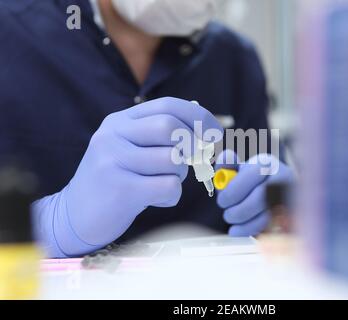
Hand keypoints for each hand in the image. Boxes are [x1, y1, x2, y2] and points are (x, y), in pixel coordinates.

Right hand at [33, 97, 222, 256]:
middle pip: (171, 127)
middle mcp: (113, 135)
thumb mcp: (130, 149)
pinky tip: (157, 199)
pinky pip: (169, 187)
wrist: (74, 215)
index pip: (168, 106)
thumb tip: (205, 128)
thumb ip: (160, 136)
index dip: (199, 117)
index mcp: (119, 121)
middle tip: (193, 161)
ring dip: (180, 175)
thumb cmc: (116, 180)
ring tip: (163, 183)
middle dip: (193, 145)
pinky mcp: (120, 190)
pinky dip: (172, 195)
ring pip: (173, 159)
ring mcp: (114, 161)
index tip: (215, 132)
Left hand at [215, 150, 292, 236]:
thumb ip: (229, 165)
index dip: (234, 190)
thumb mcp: (240, 170)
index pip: (253, 174)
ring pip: (265, 215)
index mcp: (266, 164)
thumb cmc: (252, 182)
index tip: (221, 201)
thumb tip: (226, 156)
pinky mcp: (290, 215)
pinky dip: (251, 230)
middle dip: (237, 210)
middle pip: (260, 198)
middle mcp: (282, 178)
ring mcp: (289, 197)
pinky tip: (238, 230)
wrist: (277, 193)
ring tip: (232, 222)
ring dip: (243, 222)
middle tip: (227, 214)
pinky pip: (270, 227)